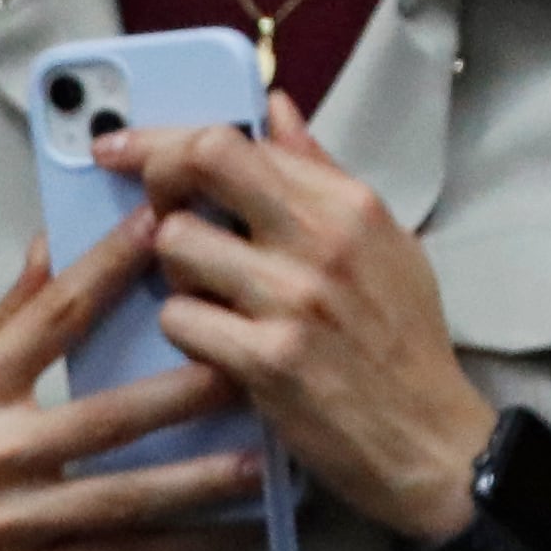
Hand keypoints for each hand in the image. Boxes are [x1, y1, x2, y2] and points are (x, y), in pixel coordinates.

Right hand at [0, 227, 259, 550]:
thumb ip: (5, 319)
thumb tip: (52, 240)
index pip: (51, 321)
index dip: (109, 272)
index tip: (169, 227)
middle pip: (104, 416)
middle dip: (186, 392)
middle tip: (256, 362)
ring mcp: (10, 523)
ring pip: (122, 498)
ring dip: (199, 481)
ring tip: (264, 461)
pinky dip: (183, 550)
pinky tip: (236, 534)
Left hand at [113, 93, 493, 544]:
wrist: (430, 441)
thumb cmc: (401, 342)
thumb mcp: (382, 242)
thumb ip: (318, 172)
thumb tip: (273, 109)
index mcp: (348, 204)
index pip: (234, 140)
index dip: (163, 140)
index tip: (120, 147)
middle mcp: (322, 240)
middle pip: (197, 167)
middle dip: (156, 187)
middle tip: (159, 220)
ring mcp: (293, 299)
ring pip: (174, 246)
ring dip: (174, 274)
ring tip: (211, 298)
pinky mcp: (267, 360)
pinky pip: (179, 319)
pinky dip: (186, 332)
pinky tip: (218, 347)